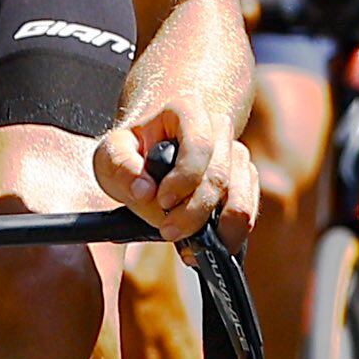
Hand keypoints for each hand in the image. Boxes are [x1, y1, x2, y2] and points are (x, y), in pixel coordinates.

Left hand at [96, 88, 256, 248]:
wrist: (154, 149)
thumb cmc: (133, 150)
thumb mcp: (111, 153)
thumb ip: (120, 168)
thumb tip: (144, 192)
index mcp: (187, 111)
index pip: (199, 144)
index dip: (184, 178)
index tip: (162, 200)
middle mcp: (219, 129)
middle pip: (219, 177)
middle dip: (194, 212)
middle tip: (168, 232)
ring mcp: (236, 155)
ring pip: (239, 197)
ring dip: (217, 229)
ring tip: (191, 247)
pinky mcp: (245, 180)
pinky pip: (248, 211)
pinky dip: (230, 234)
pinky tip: (208, 246)